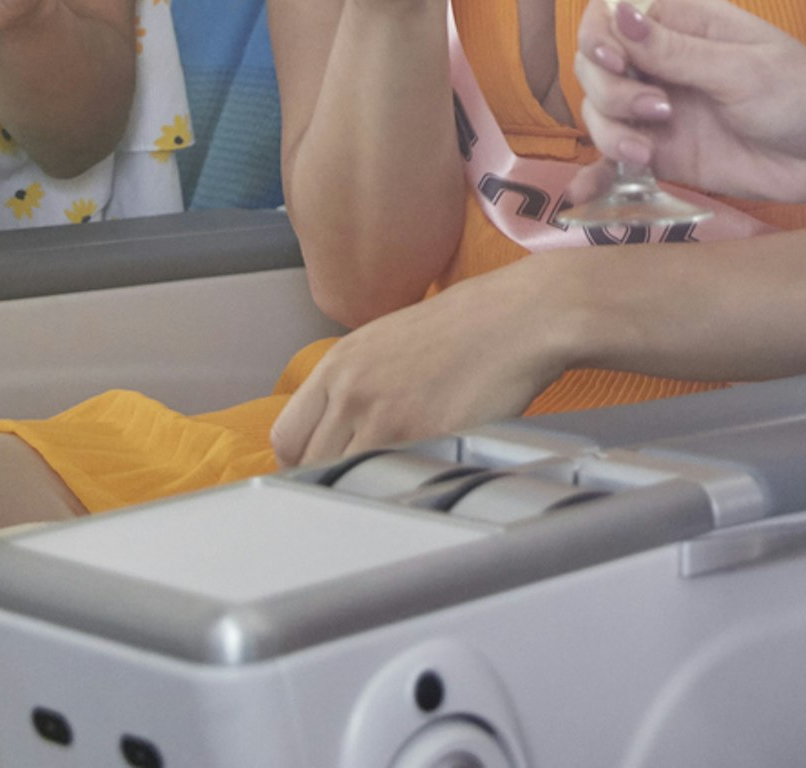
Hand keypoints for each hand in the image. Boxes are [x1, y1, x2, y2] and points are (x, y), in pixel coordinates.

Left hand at [264, 261, 581, 466]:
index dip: (300, 463)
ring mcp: (385, 416)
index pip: (287, 437)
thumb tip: (336, 429)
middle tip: (360, 482)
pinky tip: (419, 475)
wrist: (518, 318)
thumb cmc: (466, 327)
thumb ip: (353, 383)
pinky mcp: (422, 437)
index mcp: (340, 363)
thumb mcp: (388, 340)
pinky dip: (399, 488)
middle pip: (311, 465)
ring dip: (366, 486)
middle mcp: (353, 389)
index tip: (319, 471)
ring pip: (348, 478)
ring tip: (393, 479)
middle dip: (332, 479)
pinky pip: (391, 482)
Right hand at [566, 0, 805, 231]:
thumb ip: (677, 52)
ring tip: (646, 151)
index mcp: (687, 24)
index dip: (600, 35)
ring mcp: (662, 110)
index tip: (613, 60)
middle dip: (608, 88)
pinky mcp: (667, 154)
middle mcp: (666, 62)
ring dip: (610, 128)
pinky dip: (604, 166)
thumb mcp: (743, 70)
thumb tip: (619, 14)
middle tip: (653, 109)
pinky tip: (604, 181)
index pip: (614, 13)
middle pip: (597, 63)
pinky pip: (618, 156)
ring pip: (601, 110)